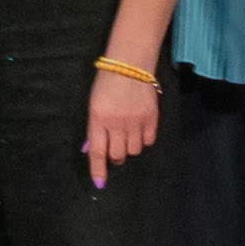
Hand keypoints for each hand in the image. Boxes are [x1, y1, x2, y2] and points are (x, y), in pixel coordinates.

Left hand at [83, 60, 160, 183]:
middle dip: (115, 157)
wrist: (131, 62)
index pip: (97, 151)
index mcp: (98, 118)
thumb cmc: (107, 82)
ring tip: (128, 134)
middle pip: (117, 155)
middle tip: (115, 149)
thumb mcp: (94, 104)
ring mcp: (135, 120)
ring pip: (134, 150)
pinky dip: (144, 139)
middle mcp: (116, 122)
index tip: (100, 183)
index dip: (98, 170)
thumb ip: (95, 127)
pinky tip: (140, 129)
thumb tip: (92, 149)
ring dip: (129, 148)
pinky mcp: (152, 117)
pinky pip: (148, 141)